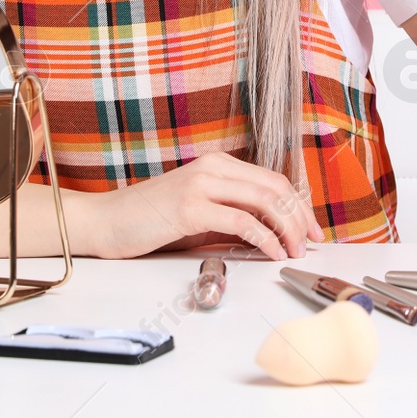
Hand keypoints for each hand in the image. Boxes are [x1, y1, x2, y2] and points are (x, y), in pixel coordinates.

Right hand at [81, 152, 325, 260]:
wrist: (105, 222)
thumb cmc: (149, 221)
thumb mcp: (199, 215)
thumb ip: (232, 217)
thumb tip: (271, 234)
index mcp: (217, 164)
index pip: (272, 179)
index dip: (298, 205)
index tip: (311, 230)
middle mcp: (212, 167)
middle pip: (275, 187)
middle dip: (300, 217)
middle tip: (311, 244)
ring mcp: (201, 184)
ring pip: (264, 200)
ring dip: (287, 229)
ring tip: (294, 252)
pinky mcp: (190, 207)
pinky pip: (242, 221)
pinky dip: (265, 238)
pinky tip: (272, 253)